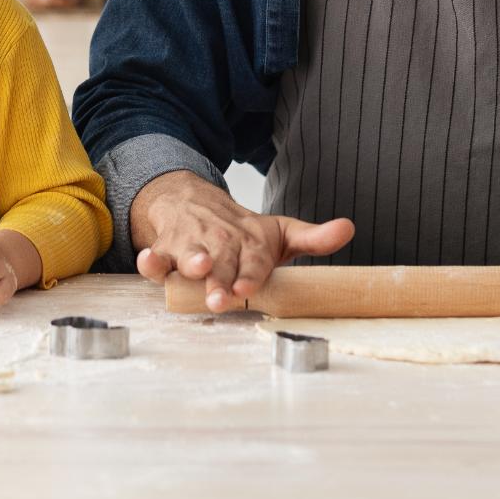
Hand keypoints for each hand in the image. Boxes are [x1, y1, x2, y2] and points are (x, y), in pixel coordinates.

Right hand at [129, 171, 354, 312]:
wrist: (193, 200)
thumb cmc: (240, 230)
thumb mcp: (279, 232)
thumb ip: (314, 238)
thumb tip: (349, 228)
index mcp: (251, 242)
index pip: (254, 261)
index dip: (251, 274)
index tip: (247, 287)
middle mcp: (221, 242)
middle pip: (222, 264)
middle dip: (221, 281)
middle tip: (221, 298)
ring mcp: (192, 245)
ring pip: (190, 257)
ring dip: (191, 264)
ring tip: (196, 270)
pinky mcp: (167, 249)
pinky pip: (157, 257)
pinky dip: (151, 261)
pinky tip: (150, 262)